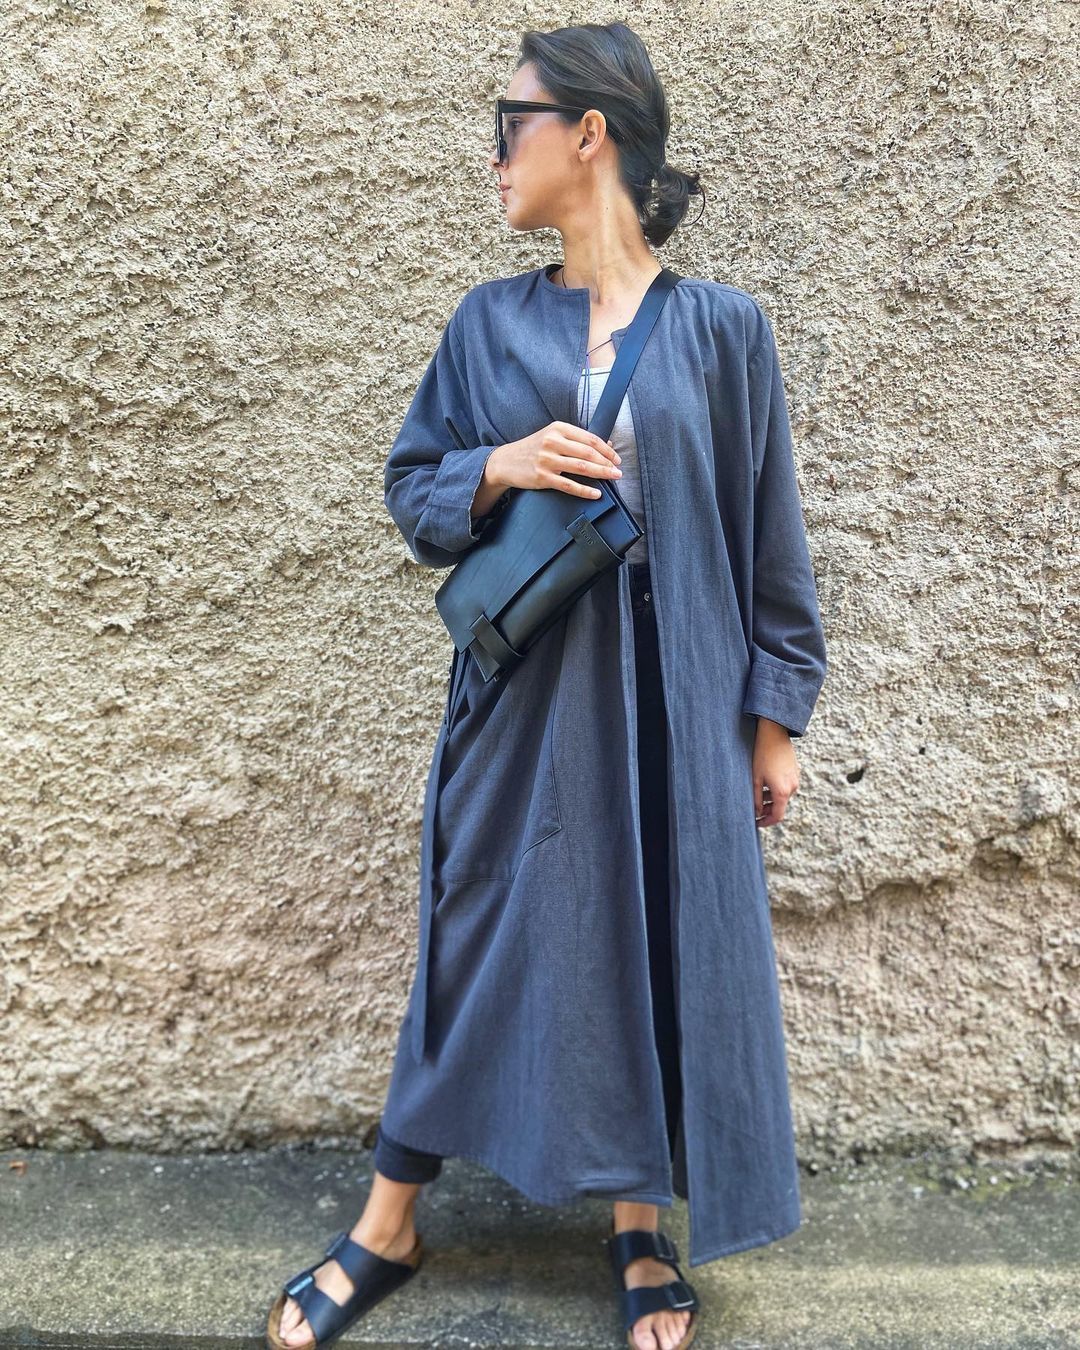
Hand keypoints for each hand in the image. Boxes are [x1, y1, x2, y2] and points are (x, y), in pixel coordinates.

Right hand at [486, 422, 622, 499]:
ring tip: (613, 478)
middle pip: (588, 453)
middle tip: (618, 471)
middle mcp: (552, 442)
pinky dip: (585, 490)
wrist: (506, 461)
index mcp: (558, 428)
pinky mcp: (542, 477)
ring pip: (581, 467)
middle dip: (607, 463)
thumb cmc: (533, 449)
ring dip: (601, 474)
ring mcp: (547, 460)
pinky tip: (595, 493)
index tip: (616, 458)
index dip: (606, 450)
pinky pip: (569, 485)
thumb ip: (576, 440)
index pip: (589, 438)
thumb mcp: (552, 437)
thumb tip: (606, 445)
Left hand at [752, 718, 798, 826]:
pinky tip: (765, 782)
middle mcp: (792, 787)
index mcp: (782, 791)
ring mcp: (795, 779)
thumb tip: (757, 812)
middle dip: (768, 810)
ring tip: (757, 793)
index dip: (766, 822)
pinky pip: (786, 786)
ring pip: (783, 796)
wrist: (774, 734)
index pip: (777, 816)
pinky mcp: (795, 771)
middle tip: (754, 809)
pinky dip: (776, 789)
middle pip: (781, 806)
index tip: (757, 823)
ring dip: (771, 799)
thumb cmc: (762, 755)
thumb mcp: (755, 779)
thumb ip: (756, 798)